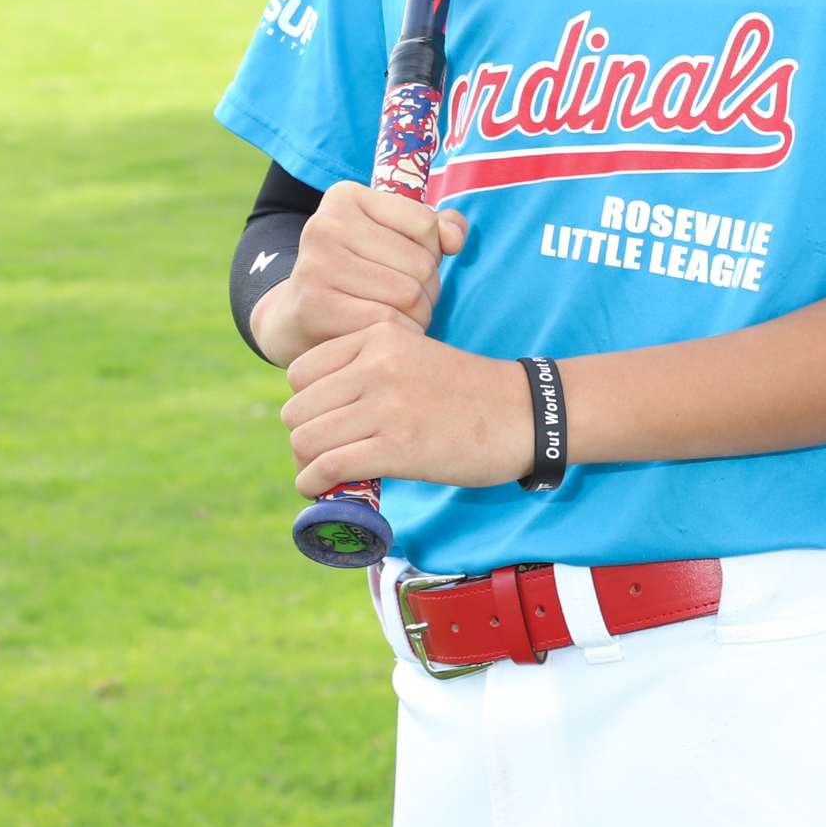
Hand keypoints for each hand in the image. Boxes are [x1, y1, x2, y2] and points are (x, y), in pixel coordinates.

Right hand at [247, 181, 469, 368]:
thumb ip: (436, 229)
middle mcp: (325, 225)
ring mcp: (316, 265)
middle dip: (429, 290)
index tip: (409, 264)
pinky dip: (401, 333)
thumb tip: (455, 239)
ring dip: (419, 315)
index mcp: (345, 196)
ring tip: (401, 316)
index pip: (425, 223)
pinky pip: (388, 323)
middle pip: (421, 263)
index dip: (432, 251)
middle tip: (409, 301)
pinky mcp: (315, 307)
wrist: (295, 317)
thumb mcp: (393, 238)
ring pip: (409, 296)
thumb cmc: (359, 271)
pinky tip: (386, 333)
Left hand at [282, 321, 536, 495]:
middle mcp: (376, 365)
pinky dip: (314, 484)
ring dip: (307, 464)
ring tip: (323, 474)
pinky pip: (328, 468)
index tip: (323, 424)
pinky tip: (322, 490)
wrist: (527, 414)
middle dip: (304, 437)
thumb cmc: (471, 392)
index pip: (301, 372)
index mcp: (379, 336)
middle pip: (297, 409)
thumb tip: (321, 407)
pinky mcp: (397, 447)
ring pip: (306, 439)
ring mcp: (386, 405)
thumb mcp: (415, 356)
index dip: (306, 404)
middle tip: (323, 455)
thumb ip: (371, 368)